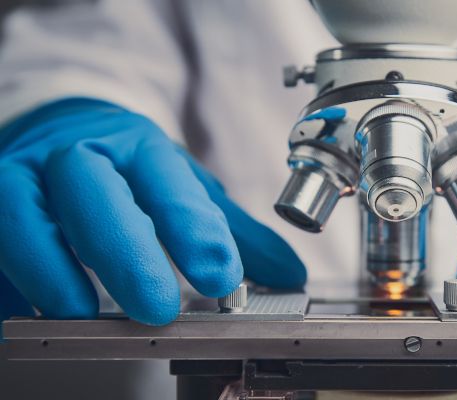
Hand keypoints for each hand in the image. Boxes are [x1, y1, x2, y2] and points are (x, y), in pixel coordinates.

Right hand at [0, 98, 304, 327]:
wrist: (58, 132)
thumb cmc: (123, 167)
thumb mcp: (178, 185)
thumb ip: (227, 229)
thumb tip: (287, 273)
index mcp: (137, 147)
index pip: (169, 184)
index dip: (194, 230)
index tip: (222, 276)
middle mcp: (75, 158)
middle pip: (94, 196)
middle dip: (125, 252)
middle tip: (158, 306)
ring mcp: (21, 180)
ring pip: (22, 217)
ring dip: (51, 270)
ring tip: (81, 314)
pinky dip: (9, 282)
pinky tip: (26, 312)